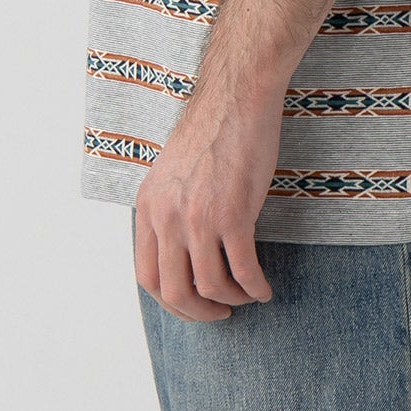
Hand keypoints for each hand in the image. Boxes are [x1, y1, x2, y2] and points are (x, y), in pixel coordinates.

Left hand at [133, 90, 282, 320]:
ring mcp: (198, 217)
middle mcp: (167, 216)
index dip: (169, 301)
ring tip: (247, 295)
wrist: (236, 97)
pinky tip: (264, 288)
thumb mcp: (172, 173)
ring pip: (210, 286)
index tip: (192, 304)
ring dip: (231, 300)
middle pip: (173, 291)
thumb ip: (169, 210)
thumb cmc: (213, 131)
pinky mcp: (232, 214)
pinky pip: (242, 270)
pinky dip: (255, 287)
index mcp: (148, 206)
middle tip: (221, 312)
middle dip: (199, 312)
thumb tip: (181, 253)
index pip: (145, 275)